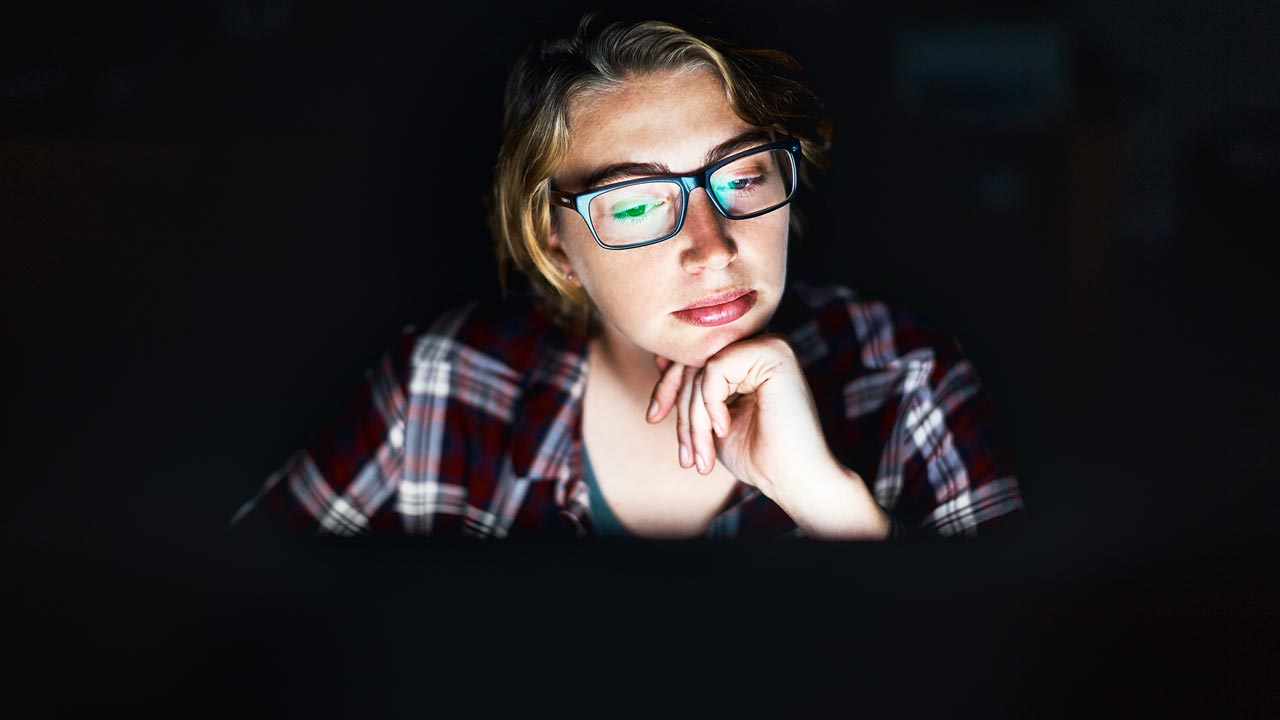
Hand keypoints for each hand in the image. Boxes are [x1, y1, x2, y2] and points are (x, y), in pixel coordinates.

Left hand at [646, 334, 828, 495]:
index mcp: (749, 357)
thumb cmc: (756, 456)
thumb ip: (691, 390)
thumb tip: (659, 358)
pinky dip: (709, 404)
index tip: (653, 416)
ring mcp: (769, 343)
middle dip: (680, 410)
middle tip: (686, 454)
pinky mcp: (773, 351)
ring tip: (701, 455)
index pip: (693, 357)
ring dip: (693, 418)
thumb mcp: (709, 420)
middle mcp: (760, 343)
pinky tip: (724, 429)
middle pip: (694, 361)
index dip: (667, 386)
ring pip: (701, 368)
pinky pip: (714, 369)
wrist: (794, 480)